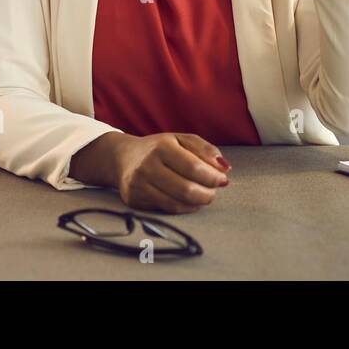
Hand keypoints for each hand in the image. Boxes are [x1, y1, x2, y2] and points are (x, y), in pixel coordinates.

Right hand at [109, 132, 229, 213]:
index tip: (223, 180)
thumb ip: (205, 149)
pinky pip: (166, 209)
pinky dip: (183, 208)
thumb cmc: (159, 148)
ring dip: (196, 203)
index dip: (212, 177)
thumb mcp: (181, 139)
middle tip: (214, 192)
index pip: (192, 167)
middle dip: (206, 194)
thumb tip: (225, 167)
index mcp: (161, 147)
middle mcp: (147, 166)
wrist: (123, 157)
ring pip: (175, 203)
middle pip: (185, 189)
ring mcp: (138, 185)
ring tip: (204, 196)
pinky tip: (190, 202)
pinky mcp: (133, 200)